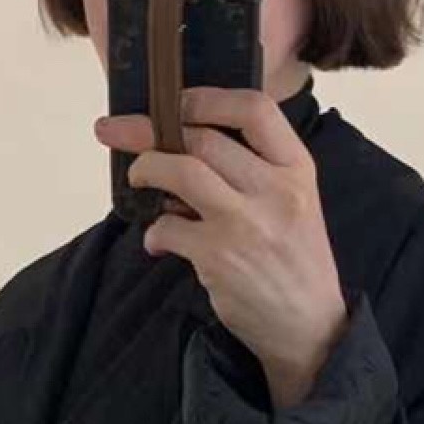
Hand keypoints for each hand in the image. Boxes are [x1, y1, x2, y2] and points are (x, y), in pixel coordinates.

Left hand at [95, 88, 349, 408]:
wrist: (309, 325)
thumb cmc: (294, 257)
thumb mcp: (293, 200)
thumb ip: (253, 169)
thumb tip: (182, 144)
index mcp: (297, 167)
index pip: (254, 110)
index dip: (206, 99)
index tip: (174, 101)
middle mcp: (275, 189)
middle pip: (202, 138)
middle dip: (147, 129)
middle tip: (114, 130)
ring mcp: (246, 223)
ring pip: (181, 172)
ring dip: (146, 170)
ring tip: (137, 177)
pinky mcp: (219, 257)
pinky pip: (168, 227)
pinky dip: (155, 232)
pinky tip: (159, 242)